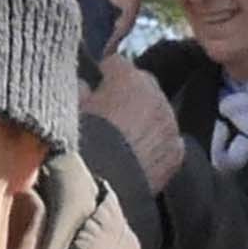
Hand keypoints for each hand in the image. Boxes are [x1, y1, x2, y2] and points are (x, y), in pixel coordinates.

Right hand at [85, 58, 185, 193]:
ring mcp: (170, 124)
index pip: (117, 64)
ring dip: (145, 122)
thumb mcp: (70, 107)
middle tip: (111, 116)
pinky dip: (157, 147)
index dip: (104, 76)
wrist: (100, 184)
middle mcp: (156, 95)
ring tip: (125, 141)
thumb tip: (86, 86)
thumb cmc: (80, 140)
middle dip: (129, 98)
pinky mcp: (177, 151)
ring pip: (158, 115)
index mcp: (128, 77)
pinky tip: (140, 159)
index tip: (96, 87)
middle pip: (143, 88)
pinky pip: (167, 142)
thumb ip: (80, 89)